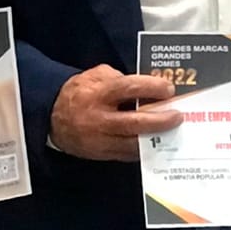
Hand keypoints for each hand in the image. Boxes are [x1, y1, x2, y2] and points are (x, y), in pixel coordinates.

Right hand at [49, 64, 183, 160]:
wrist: (53, 117)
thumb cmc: (79, 92)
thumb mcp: (95, 75)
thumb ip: (118, 78)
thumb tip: (144, 87)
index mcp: (99, 93)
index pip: (129, 88)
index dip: (151, 88)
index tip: (169, 89)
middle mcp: (100, 118)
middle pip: (135, 122)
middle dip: (160, 120)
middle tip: (177, 115)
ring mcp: (101, 140)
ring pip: (134, 143)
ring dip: (155, 138)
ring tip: (171, 131)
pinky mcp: (101, 154)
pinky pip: (127, 154)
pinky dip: (143, 149)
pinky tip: (155, 142)